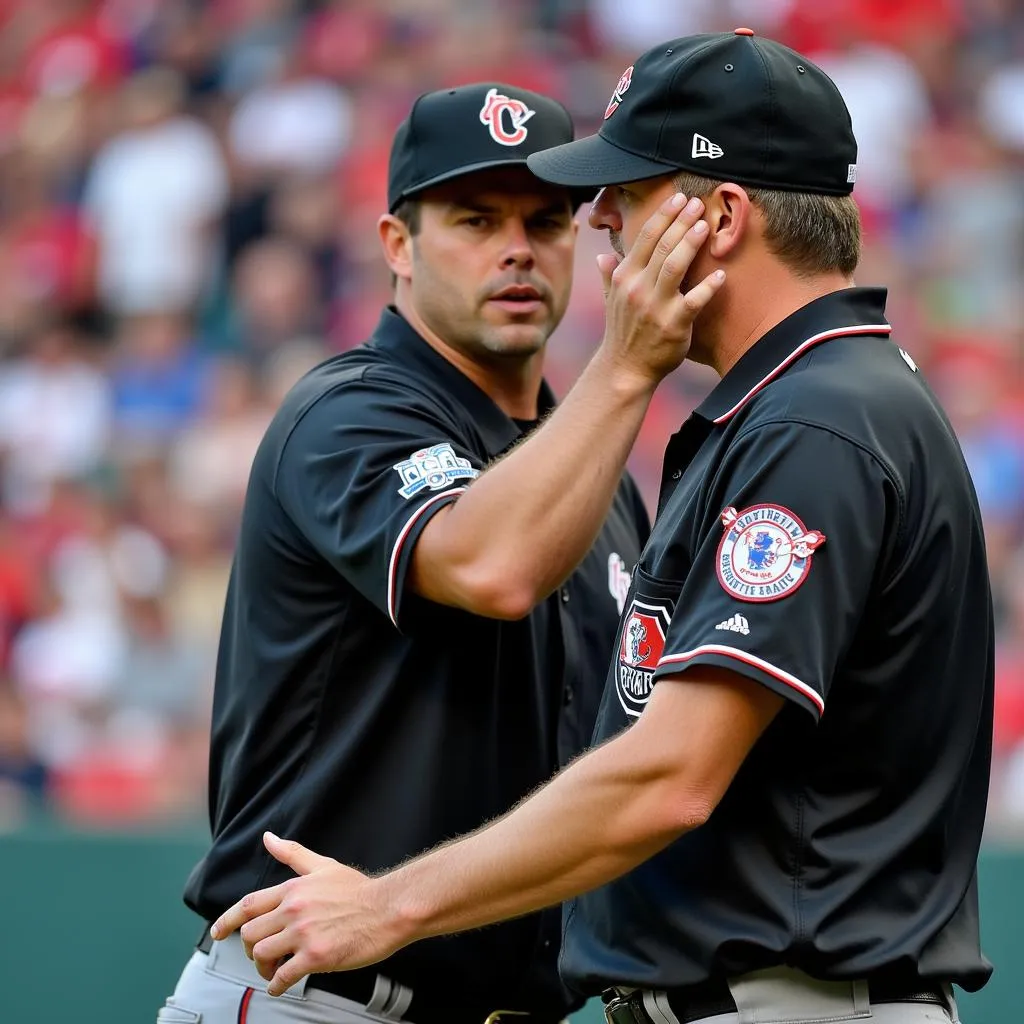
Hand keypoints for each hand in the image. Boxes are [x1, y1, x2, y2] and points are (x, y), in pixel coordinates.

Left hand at [209, 832, 411, 996]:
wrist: (389, 908)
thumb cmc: (360, 889)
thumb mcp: (324, 865)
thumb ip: (293, 854)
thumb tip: (269, 838)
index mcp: (293, 889)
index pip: (248, 905)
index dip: (227, 920)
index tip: (217, 932)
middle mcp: (294, 910)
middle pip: (250, 934)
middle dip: (250, 949)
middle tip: (261, 956)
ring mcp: (304, 934)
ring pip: (261, 955)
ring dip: (262, 968)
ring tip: (273, 970)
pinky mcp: (316, 956)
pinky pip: (283, 976)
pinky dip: (276, 984)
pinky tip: (281, 984)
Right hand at [597, 192, 723, 388]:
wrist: (625, 368)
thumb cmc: (623, 333)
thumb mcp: (611, 301)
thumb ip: (609, 275)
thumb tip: (602, 256)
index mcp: (624, 277)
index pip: (645, 237)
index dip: (664, 215)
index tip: (680, 198)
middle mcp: (637, 288)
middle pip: (662, 245)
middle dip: (681, 220)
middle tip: (698, 203)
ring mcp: (655, 306)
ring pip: (674, 265)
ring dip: (690, 243)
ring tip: (705, 225)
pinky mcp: (673, 324)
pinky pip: (694, 300)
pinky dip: (708, 287)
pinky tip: (721, 275)